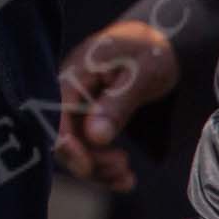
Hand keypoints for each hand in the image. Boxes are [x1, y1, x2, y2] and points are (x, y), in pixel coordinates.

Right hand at [53, 19, 177, 191]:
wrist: (164, 40)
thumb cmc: (153, 51)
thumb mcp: (142, 75)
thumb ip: (117, 104)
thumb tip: (95, 137)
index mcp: (75, 74)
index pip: (54, 115)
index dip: (66, 144)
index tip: (88, 166)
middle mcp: (69, 90)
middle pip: (61, 136)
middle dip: (88, 160)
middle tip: (123, 168)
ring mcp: (78, 105)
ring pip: (75, 147)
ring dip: (97, 168)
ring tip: (127, 176)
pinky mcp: (89, 117)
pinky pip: (88, 146)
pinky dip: (103, 166)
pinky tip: (125, 178)